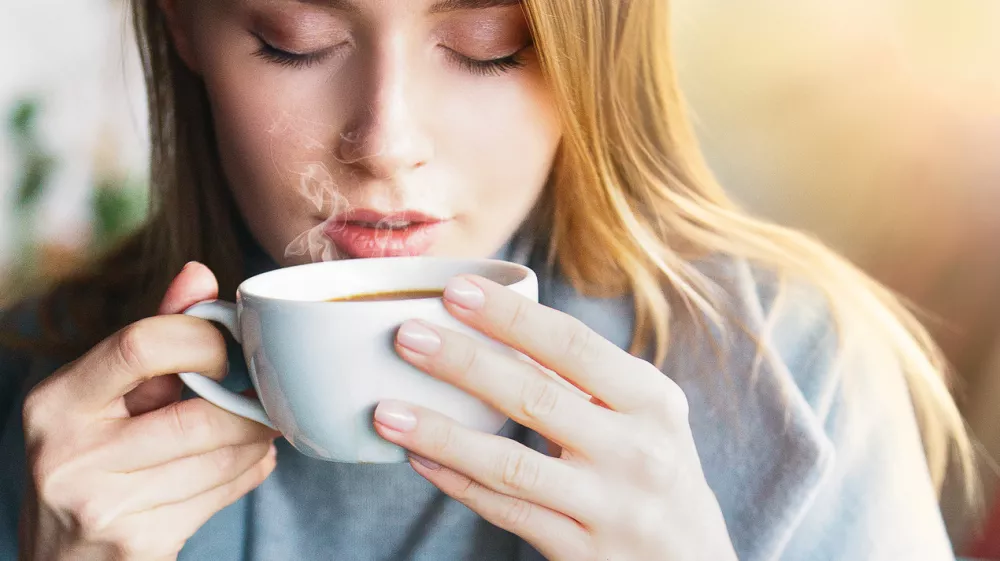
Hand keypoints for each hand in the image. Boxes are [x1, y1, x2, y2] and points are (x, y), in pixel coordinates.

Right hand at [19, 263, 278, 560]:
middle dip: (246, 405)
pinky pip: (223, 494)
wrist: (63, 560)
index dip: (203, 341)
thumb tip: (199, 273)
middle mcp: (69, 453)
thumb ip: (154, 332)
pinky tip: (248, 461)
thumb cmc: (93, 460)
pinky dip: (250, 472)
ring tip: (260, 428)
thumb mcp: (106, 395)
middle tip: (264, 396)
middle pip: (196, 413)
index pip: (142, 344)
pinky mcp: (138, 543)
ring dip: (257, 439)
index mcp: (58, 402)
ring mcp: (102, 504)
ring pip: (221, 457)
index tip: (225, 352)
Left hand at [373, 276, 737, 560]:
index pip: (573, 345)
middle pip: (537, 398)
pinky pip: (507, 513)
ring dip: (443, 434)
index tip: (456, 290)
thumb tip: (498, 325)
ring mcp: (610, 507)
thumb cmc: (655, 468)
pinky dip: (459, 484)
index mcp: (652, 400)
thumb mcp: (644, 415)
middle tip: (407, 336)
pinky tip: (420, 460)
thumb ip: (586, 377)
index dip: (511, 317)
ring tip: (387, 411)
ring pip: (511, 466)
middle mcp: (637, 451)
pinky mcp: (582, 552)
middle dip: (465, 363)